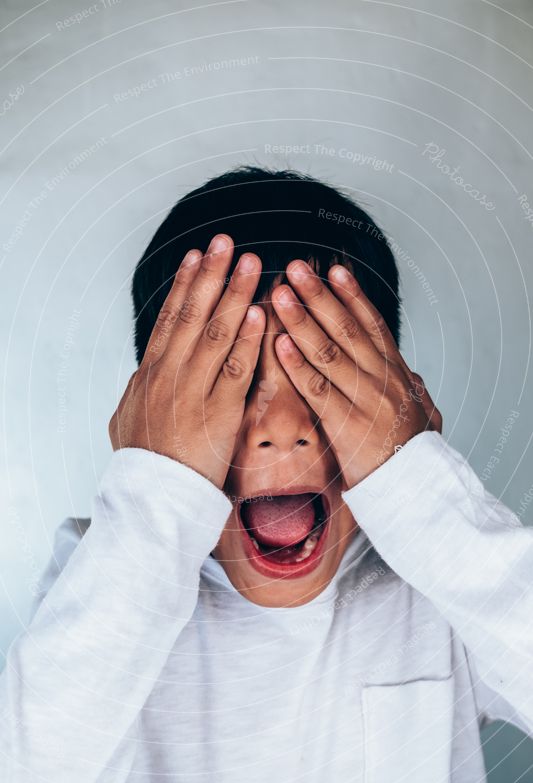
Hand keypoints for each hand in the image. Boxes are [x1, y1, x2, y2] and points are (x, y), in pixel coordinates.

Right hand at [109, 235, 264, 488]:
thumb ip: (139, 391)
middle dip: (210, 275)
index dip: (185, 285)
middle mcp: (169, 374)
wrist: (149, 498)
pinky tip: (262, 314)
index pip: (169, 319)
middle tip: (226, 242)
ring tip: (250, 264)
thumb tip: (143, 373)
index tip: (197, 257)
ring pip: (215, 334)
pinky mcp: (219, 413)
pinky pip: (236, 369)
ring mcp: (193, 391)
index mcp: (150, 373)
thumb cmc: (142, 464)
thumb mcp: (127, 420)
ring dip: (234, 295)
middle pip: (190, 314)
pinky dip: (249, 340)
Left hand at [271, 261, 441, 488]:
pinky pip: (317, 389)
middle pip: (346, 328)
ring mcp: (364, 399)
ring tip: (279, 296)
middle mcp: (381, 378)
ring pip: (328, 351)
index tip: (334, 270)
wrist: (419, 489)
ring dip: (301, 320)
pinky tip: (279, 343)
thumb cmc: (416, 453)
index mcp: (397, 373)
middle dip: (319, 296)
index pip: (372, 324)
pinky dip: (297, 364)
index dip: (352, 295)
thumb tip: (412, 373)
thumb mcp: (423, 411)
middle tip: (296, 269)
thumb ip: (412, 388)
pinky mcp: (346, 424)